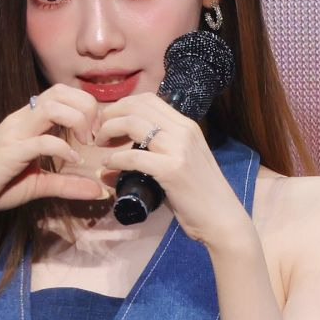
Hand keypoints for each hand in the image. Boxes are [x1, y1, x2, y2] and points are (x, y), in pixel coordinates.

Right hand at [0, 85, 106, 223]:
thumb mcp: (39, 185)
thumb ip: (67, 184)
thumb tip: (99, 190)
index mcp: (27, 121)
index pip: (61, 93)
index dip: (85, 106)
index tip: (95, 133)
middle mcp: (21, 120)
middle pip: (60, 92)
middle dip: (86, 108)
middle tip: (94, 136)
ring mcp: (13, 134)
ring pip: (52, 107)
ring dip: (77, 121)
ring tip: (85, 144)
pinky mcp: (8, 153)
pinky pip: (41, 141)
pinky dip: (62, 148)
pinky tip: (72, 161)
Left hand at [94, 93, 252, 245]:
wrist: (222, 219)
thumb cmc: (200, 196)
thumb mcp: (178, 166)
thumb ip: (152, 158)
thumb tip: (112, 166)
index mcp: (187, 126)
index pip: (148, 100)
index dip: (122, 105)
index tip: (108, 121)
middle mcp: (184, 130)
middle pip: (137, 106)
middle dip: (111, 115)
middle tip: (98, 131)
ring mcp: (179, 149)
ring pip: (133, 123)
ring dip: (109, 131)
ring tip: (100, 144)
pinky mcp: (172, 170)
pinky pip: (134, 156)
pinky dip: (115, 158)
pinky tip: (108, 165)